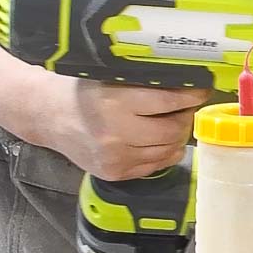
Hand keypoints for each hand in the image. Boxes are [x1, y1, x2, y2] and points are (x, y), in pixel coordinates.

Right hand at [38, 74, 212, 180]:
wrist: (51, 117)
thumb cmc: (85, 93)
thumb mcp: (114, 79)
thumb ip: (148, 83)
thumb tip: (189, 85)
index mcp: (117, 103)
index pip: (171, 102)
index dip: (193, 96)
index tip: (201, 90)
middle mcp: (117, 133)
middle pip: (174, 130)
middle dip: (185, 117)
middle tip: (185, 107)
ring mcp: (116, 157)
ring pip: (169, 150)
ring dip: (177, 136)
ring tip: (171, 122)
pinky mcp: (116, 173)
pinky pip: (156, 165)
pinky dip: (164, 152)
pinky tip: (158, 140)